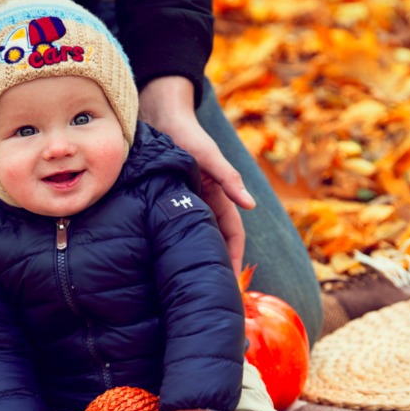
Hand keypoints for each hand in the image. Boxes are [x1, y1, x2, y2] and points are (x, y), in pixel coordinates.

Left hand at [139, 77, 255, 275]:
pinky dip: (173, 247)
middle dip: (216, 267)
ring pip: (193, 239)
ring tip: (189, 287)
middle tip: (210, 294)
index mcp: (218, 196)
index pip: (231, 235)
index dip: (233, 259)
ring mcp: (184, 204)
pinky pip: (171, 230)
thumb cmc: (185, 134)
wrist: (158, 116)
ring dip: (194, 260)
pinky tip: (161, 266)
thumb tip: (251, 206)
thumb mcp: (208, 156)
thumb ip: (228, 179)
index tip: (233, 285)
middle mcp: (204, 203)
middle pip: (213, 242)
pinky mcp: (164, 203)